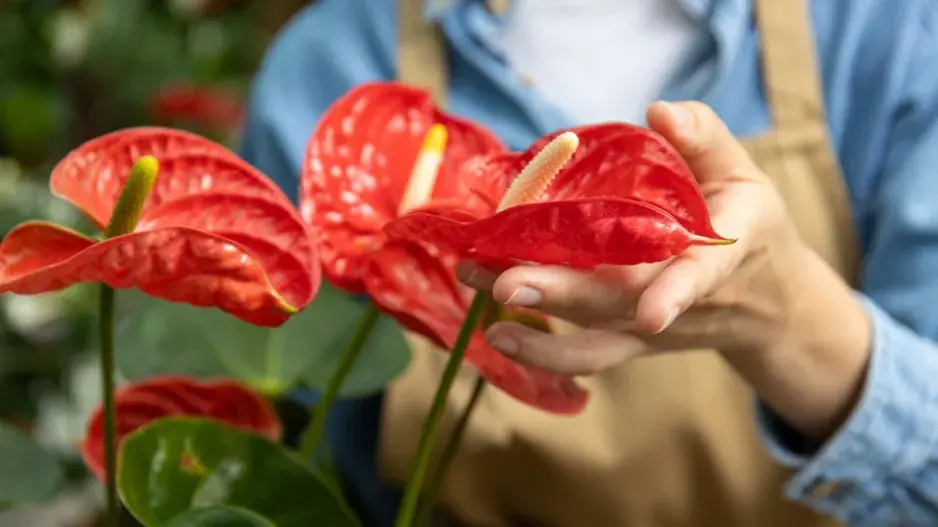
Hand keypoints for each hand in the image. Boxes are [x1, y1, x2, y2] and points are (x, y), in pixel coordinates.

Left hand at [459, 101, 872, 439]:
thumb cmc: (749, 223)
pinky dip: (542, 352)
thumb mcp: (744, 172)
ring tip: (478, 283)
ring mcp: (653, 329)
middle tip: (505, 283)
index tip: (652, 315)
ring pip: (593, 329)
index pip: (700, 274)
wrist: (766, 300)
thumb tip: (658, 113)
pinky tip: (495, 333)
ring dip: (535, 315)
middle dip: (563, 293)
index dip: (675, 293)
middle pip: (620, 302)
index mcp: (722, 251)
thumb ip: (705, 138)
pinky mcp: (631, 342)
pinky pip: (588, 356)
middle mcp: (685, 301)